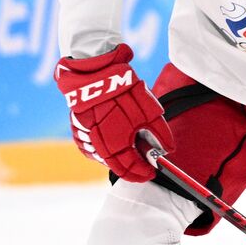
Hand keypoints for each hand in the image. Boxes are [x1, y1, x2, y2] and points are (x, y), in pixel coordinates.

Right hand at [53, 43, 172, 181]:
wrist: (96, 71)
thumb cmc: (123, 90)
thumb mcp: (149, 111)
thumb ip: (159, 133)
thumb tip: (168, 149)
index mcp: (115, 143)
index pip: (130, 168)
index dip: (142, 173)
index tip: (151, 172)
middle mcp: (98, 144)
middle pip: (115, 167)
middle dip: (131, 171)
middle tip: (142, 169)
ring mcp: (85, 136)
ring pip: (101, 158)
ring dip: (115, 161)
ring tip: (128, 156)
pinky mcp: (77, 127)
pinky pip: (89, 147)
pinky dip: (100, 151)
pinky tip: (109, 145)